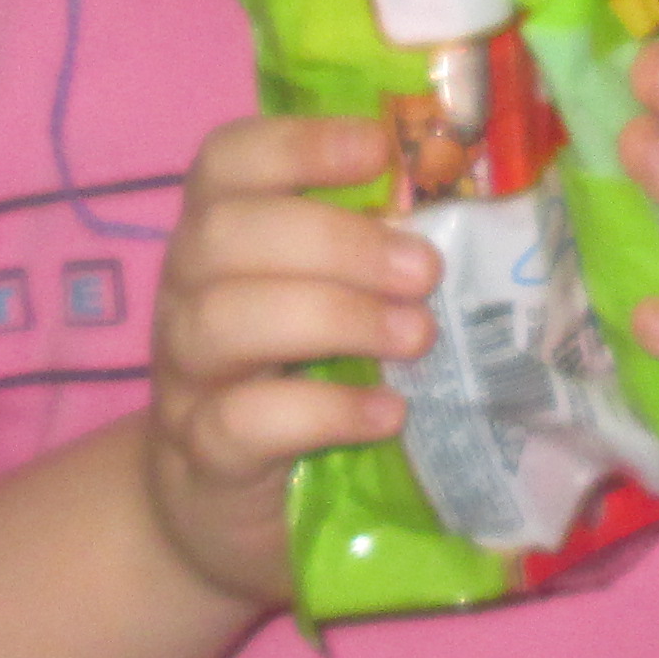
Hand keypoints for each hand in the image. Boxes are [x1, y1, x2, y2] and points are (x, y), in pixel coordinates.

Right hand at [141, 112, 435, 611]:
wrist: (219, 513)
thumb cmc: (292, 385)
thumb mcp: (325, 306)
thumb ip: (372, 256)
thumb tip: (473, 200)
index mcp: (218, 242)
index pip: (227, 163)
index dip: (296, 144)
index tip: (378, 150)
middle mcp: (185, 298)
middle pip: (224, 235)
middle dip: (334, 241)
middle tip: (424, 272)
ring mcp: (186, 381)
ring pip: (222, 322)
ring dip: (332, 317)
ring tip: (416, 338)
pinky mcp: (203, 460)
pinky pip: (242, 422)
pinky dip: (322, 410)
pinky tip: (386, 412)